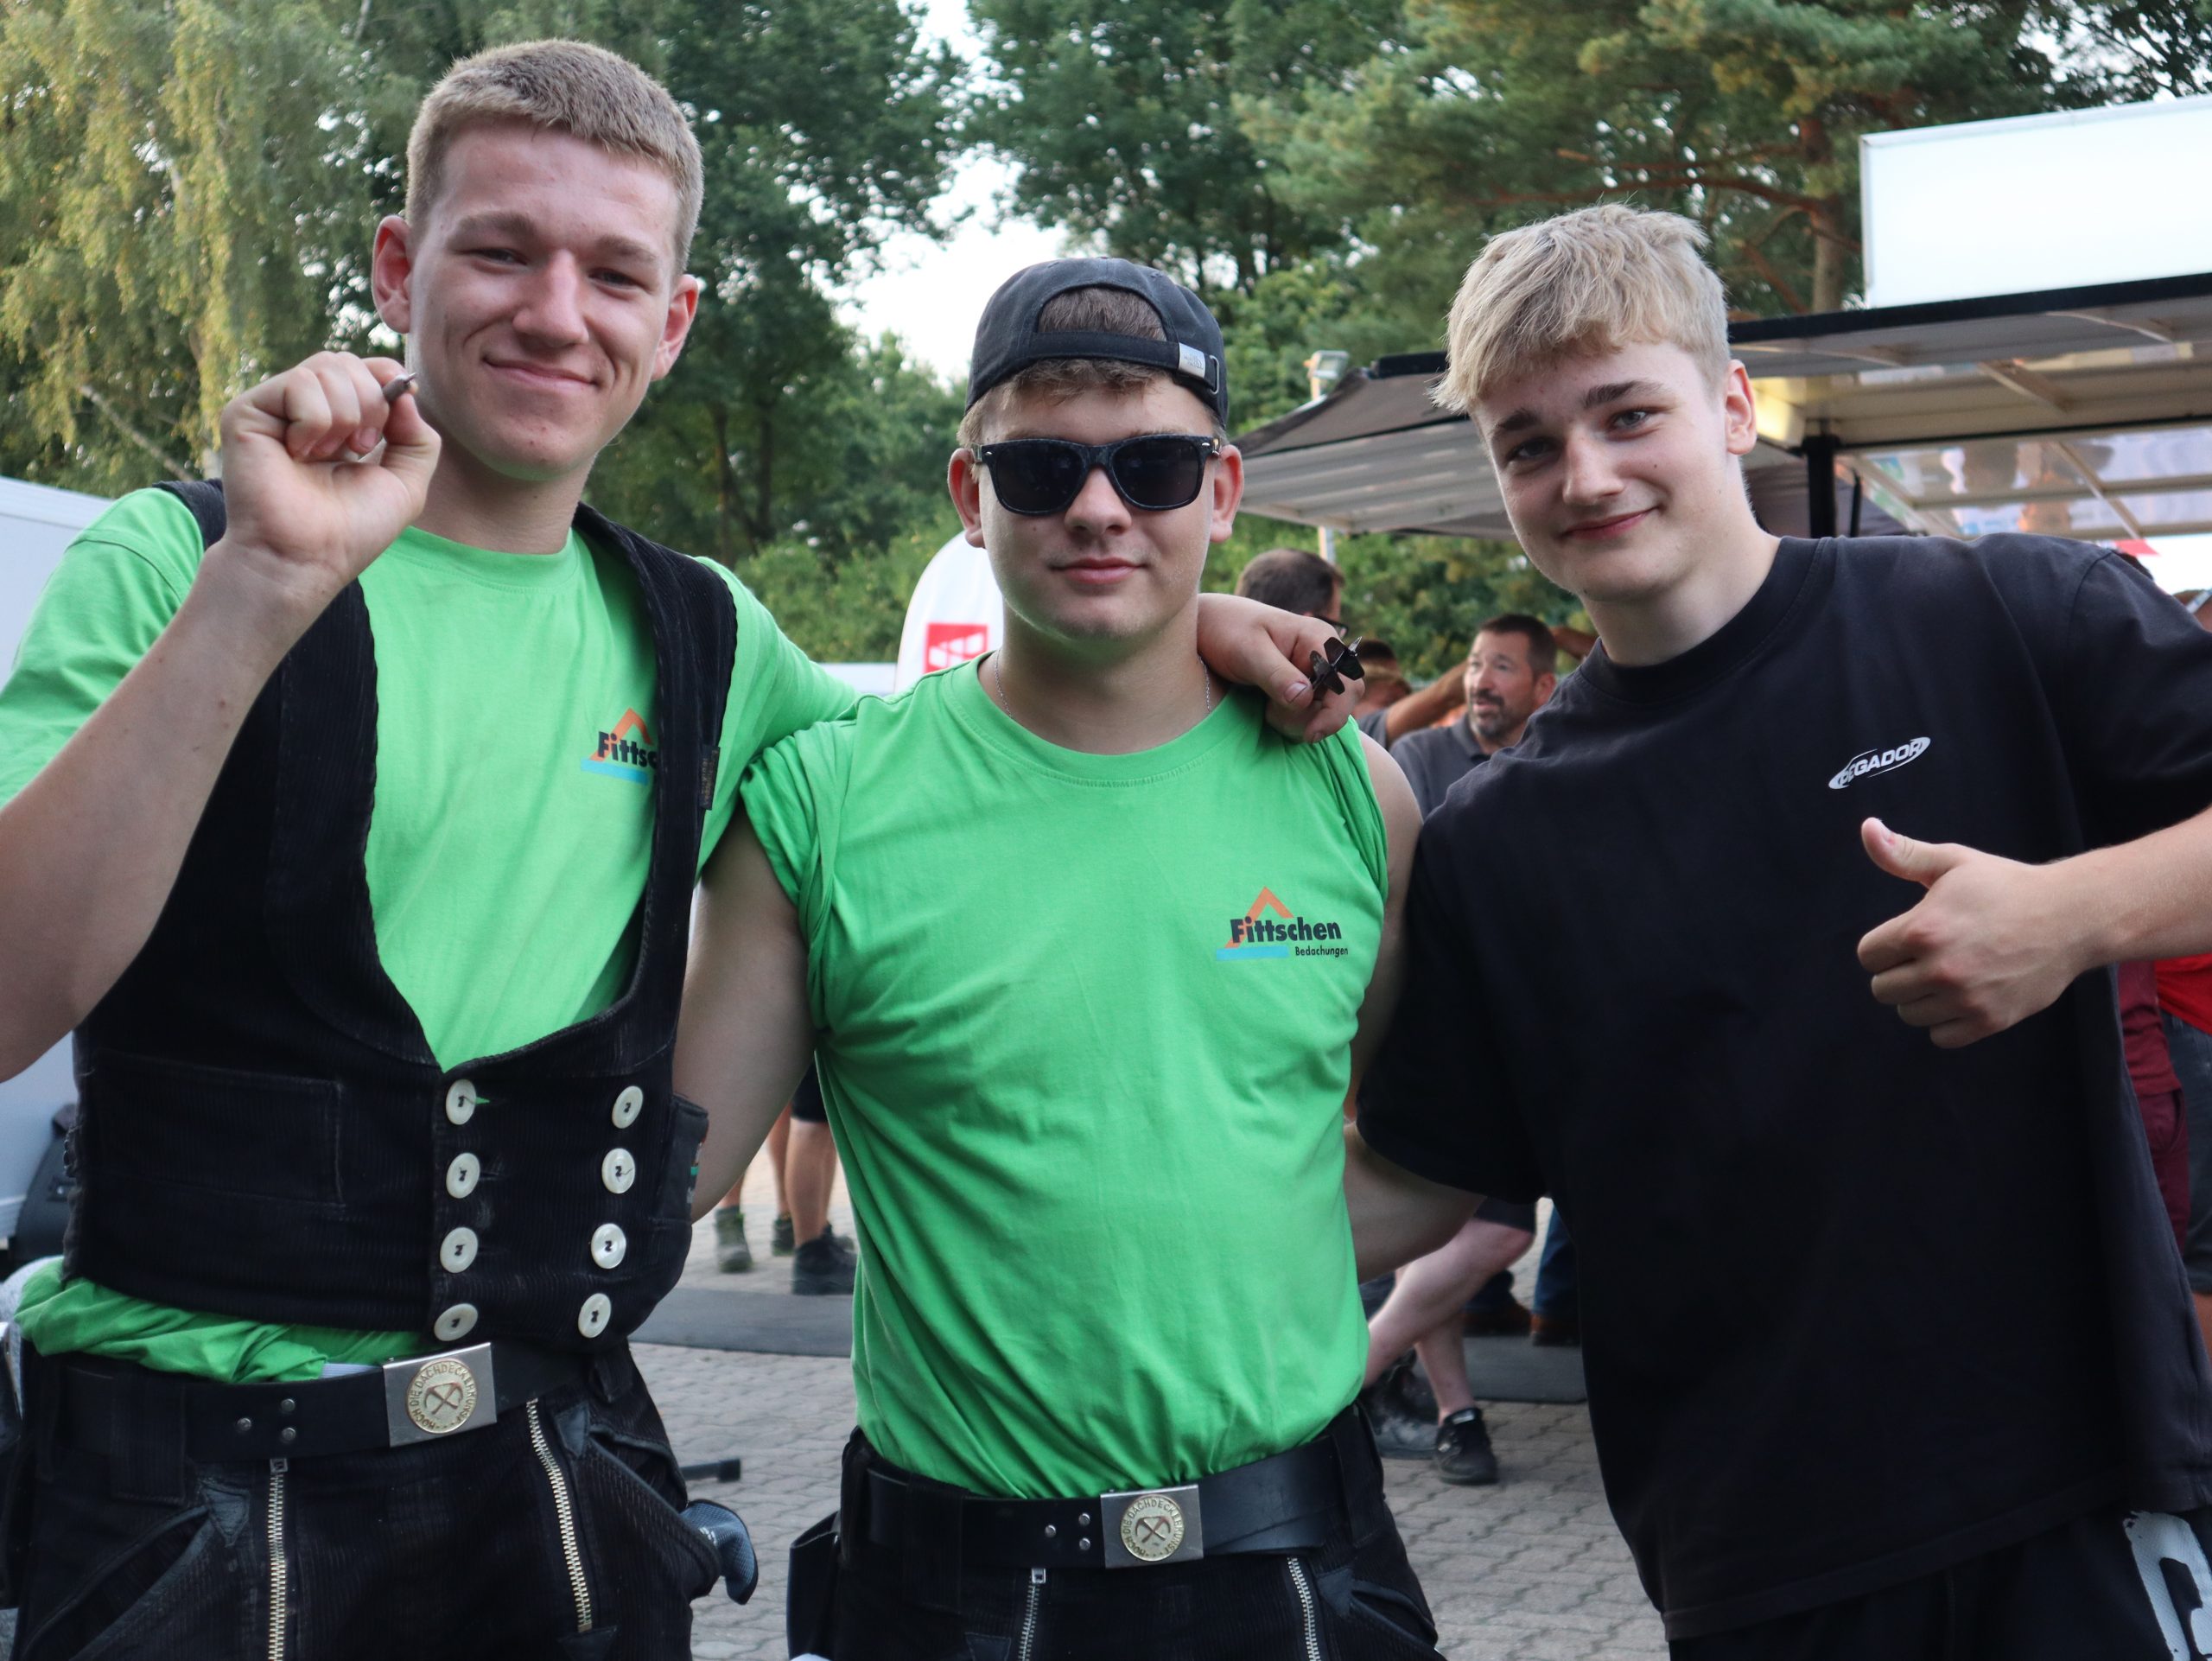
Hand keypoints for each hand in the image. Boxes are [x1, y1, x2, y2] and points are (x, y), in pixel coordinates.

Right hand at [202, 352, 439, 635]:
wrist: (307, 557)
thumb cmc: (351, 529)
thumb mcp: (406, 484)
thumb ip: (418, 438)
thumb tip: (405, 390)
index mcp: (338, 420)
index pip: (366, 367)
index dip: (387, 381)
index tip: (394, 422)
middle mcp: (304, 409)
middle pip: (346, 361)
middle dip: (370, 403)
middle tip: (360, 449)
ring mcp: (274, 407)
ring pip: (325, 367)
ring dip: (345, 416)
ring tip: (328, 456)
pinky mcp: (247, 411)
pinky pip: (299, 383)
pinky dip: (315, 422)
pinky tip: (300, 454)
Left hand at [1192, 592, 1357, 740]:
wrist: (1210, 627)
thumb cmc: (1227, 630)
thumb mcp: (1248, 652)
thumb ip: (1276, 675)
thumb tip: (1305, 698)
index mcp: (1319, 639)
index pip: (1346, 684)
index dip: (1334, 714)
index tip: (1309, 734)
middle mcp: (1324, 656)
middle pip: (1341, 702)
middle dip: (1312, 719)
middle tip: (1271, 715)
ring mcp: (1315, 673)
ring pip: (1326, 712)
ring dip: (1299, 722)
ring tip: (1267, 710)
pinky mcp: (1303, 687)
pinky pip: (1312, 713)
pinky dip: (1294, 721)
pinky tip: (1270, 711)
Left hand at [1855, 818, 2091, 1047]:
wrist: (2072, 918)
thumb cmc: (2006, 885)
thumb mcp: (1953, 862)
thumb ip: (1902, 853)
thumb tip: (1867, 827)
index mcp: (1922, 930)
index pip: (1868, 955)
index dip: (1883, 946)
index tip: (1907, 938)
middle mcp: (1940, 969)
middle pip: (1882, 989)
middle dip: (1897, 972)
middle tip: (1927, 957)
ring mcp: (1965, 999)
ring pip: (1908, 1014)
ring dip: (1920, 998)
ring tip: (1947, 974)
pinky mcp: (1989, 1021)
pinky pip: (1941, 1037)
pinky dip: (1946, 1022)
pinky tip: (1962, 996)